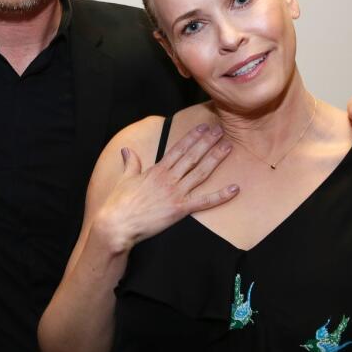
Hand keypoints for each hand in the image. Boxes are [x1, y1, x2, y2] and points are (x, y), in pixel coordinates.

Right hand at [93, 124, 238, 252]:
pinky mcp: (179, 210)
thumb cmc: (119, 203)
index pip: (178, 149)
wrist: (117, 223)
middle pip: (192, 156)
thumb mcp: (125, 179)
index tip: (203, 128)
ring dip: (215, 159)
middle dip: (207, 142)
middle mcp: (168, 179)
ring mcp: (175, 194)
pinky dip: (220, 196)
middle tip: (220, 130)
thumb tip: (127, 150)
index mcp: (156, 171)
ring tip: (228, 147)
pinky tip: (234, 189)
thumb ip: (131, 163)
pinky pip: (204, 202)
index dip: (192, 137)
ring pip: (200, 173)